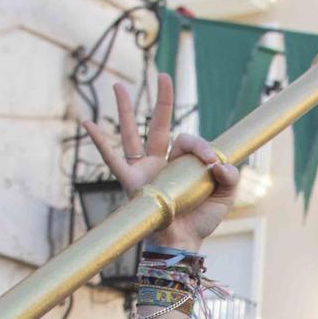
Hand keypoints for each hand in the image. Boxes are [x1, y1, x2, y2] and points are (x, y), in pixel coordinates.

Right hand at [83, 73, 240, 251]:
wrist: (184, 242)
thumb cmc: (202, 220)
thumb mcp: (225, 197)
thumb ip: (231, 177)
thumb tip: (221, 162)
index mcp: (182, 162)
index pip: (188, 140)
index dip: (201, 146)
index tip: (211, 161)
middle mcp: (161, 161)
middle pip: (159, 125)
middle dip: (161, 100)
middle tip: (163, 76)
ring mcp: (144, 169)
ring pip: (131, 133)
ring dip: (123, 109)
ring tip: (118, 85)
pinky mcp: (131, 182)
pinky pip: (112, 159)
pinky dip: (99, 141)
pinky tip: (87, 123)